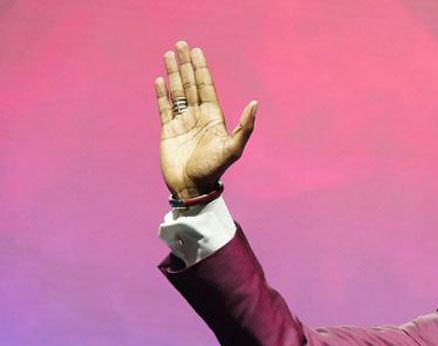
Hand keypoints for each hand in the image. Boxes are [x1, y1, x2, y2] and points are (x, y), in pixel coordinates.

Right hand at [155, 41, 256, 198]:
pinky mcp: (168, 131)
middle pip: (190, 84)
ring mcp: (182, 122)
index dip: (201, 69)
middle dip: (186, 64)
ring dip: (173, 73)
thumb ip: (245, 126)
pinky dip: (162, 94)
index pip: (206, 87)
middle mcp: (198, 116)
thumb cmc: (214, 169)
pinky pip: (164, 108)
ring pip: (177, 92)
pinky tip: (160, 79)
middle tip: (181, 44)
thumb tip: (255, 103)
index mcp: (214, 117)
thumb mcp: (233, 148)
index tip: (197, 51)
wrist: (192, 187)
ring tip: (169, 54)